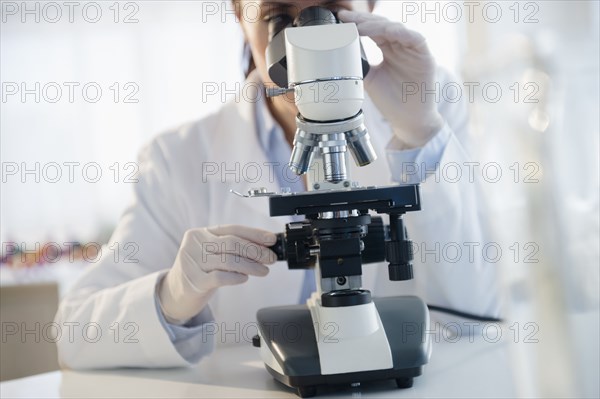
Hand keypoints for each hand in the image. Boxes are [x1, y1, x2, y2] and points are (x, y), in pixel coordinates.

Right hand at [158, 225, 276, 323]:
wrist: (173, 293)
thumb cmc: (199, 271)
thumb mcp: (212, 254)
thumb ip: (232, 249)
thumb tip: (264, 248)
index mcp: (201, 233)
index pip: (232, 229)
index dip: (254, 234)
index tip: (271, 240)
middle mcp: (195, 244)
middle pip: (232, 243)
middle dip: (256, 250)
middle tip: (271, 258)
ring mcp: (192, 262)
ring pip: (229, 260)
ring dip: (251, 265)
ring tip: (264, 270)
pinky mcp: (194, 281)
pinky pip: (220, 277)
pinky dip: (236, 277)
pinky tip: (245, 278)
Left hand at [338, 10, 443, 148]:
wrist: (408, 120)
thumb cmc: (391, 101)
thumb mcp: (369, 80)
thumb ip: (358, 65)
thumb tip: (341, 55)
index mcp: (388, 49)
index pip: (372, 29)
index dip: (358, 23)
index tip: (341, 19)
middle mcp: (400, 46)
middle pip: (382, 25)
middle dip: (364, 20)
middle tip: (347, 18)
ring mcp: (413, 50)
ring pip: (396, 28)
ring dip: (379, 25)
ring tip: (361, 26)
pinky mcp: (425, 56)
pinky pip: (415, 39)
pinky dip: (402, 33)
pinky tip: (388, 32)